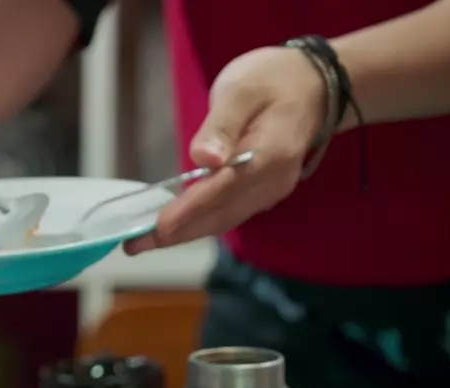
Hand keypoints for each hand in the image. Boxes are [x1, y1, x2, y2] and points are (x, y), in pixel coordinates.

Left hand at [124, 46, 326, 254]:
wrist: (314, 86)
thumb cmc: (273, 80)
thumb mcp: (243, 89)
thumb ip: (222, 125)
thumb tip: (204, 158)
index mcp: (271, 154)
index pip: (223, 189)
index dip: (190, 211)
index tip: (159, 227)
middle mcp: (274, 180)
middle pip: (221, 214)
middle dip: (178, 232)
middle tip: (134, 244)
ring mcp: (271, 190)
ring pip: (224, 219)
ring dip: (185, 233)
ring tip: (145, 242)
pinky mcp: (264, 192)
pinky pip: (229, 213)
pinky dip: (200, 222)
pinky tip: (175, 227)